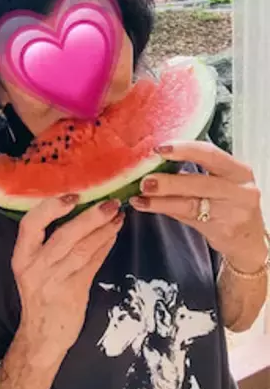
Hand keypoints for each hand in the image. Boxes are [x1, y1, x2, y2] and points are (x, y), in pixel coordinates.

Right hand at [12, 196, 123, 363]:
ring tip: (118, 215)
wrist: (43, 335)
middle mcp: (35, 267)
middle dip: (90, 217)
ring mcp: (54, 281)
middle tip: (110, 203)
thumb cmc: (40, 294)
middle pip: (64, 236)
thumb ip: (49, 242)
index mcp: (22, 256)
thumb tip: (76, 207)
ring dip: (104, 230)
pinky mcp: (74, 292)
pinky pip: (92, 264)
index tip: (73, 195)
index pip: (30, 224)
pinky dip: (105, 246)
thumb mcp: (34, 267)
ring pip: (82, 249)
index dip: (51, 208)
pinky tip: (114, 234)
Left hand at [129, 141, 266, 273]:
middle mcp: (240, 191)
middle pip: (201, 183)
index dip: (184, 150)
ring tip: (140, 195)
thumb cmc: (229, 203)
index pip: (210, 155)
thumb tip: (155, 158)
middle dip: (170, 181)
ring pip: (191, 204)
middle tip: (145, 179)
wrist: (249, 239)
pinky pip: (186, 218)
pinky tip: (145, 205)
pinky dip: (164, 209)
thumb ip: (194, 170)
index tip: (160, 148)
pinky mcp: (220, 231)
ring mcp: (232, 213)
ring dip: (161, 199)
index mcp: (239, 171)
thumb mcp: (221, 182)